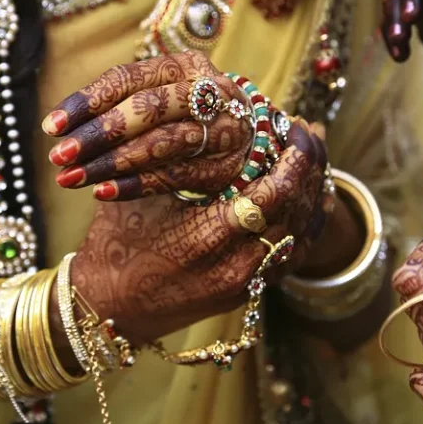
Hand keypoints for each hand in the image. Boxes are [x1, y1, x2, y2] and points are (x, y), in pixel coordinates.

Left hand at [40, 50, 253, 200]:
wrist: (245, 138)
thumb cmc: (185, 115)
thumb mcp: (159, 97)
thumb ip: (119, 106)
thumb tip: (62, 131)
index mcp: (184, 66)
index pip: (129, 79)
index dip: (87, 101)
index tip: (52, 127)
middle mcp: (208, 92)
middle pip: (149, 109)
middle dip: (99, 133)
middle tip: (60, 155)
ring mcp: (221, 130)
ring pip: (162, 144)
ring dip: (112, 163)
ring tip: (74, 178)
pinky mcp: (222, 167)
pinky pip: (175, 177)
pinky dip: (137, 185)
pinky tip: (105, 192)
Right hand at [68, 128, 326, 344]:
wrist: (109, 309)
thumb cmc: (116, 246)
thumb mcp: (137, 195)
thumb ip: (174, 159)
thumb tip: (207, 114)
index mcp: (209, 237)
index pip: (276, 192)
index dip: (292, 156)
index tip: (292, 125)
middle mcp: (237, 266)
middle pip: (298, 211)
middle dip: (309, 168)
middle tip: (307, 134)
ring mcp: (246, 284)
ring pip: (302, 235)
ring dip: (312, 194)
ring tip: (314, 159)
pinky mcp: (247, 294)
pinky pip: (291, 256)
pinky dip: (304, 226)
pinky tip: (308, 200)